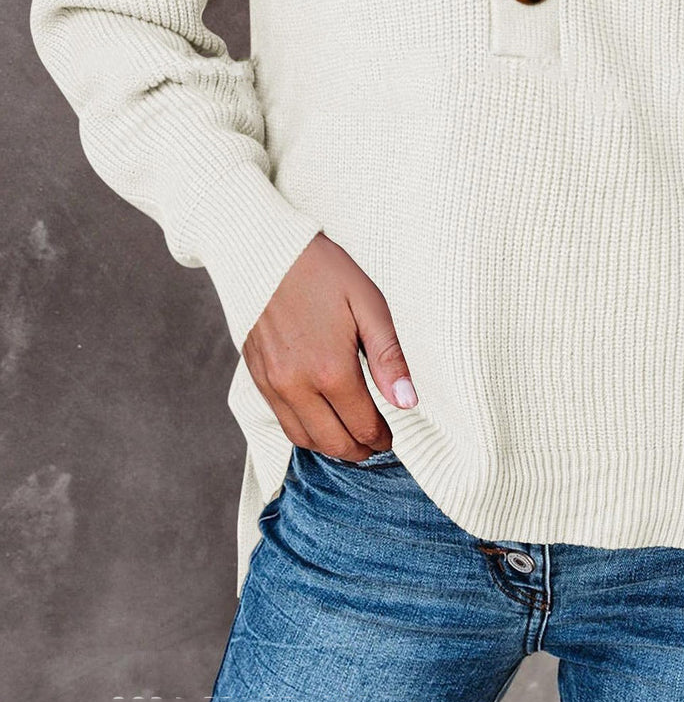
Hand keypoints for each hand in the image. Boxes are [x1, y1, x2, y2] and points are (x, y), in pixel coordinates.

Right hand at [242, 231, 417, 459]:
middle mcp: (298, 386)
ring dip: (331, 446)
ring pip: (304, 439)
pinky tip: (320, 421)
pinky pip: (282, 421)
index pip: (363, 425)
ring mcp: (273, 384)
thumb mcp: (369, 305)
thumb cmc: (323, 272)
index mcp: (332, 370)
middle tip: (376, 445)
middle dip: (360, 450)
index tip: (392, 436)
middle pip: (334, 442)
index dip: (382, 438)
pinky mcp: (258, 378)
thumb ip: (389, 358)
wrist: (266, 251)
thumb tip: (407, 401)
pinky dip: (304, 432)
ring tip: (351, 438)